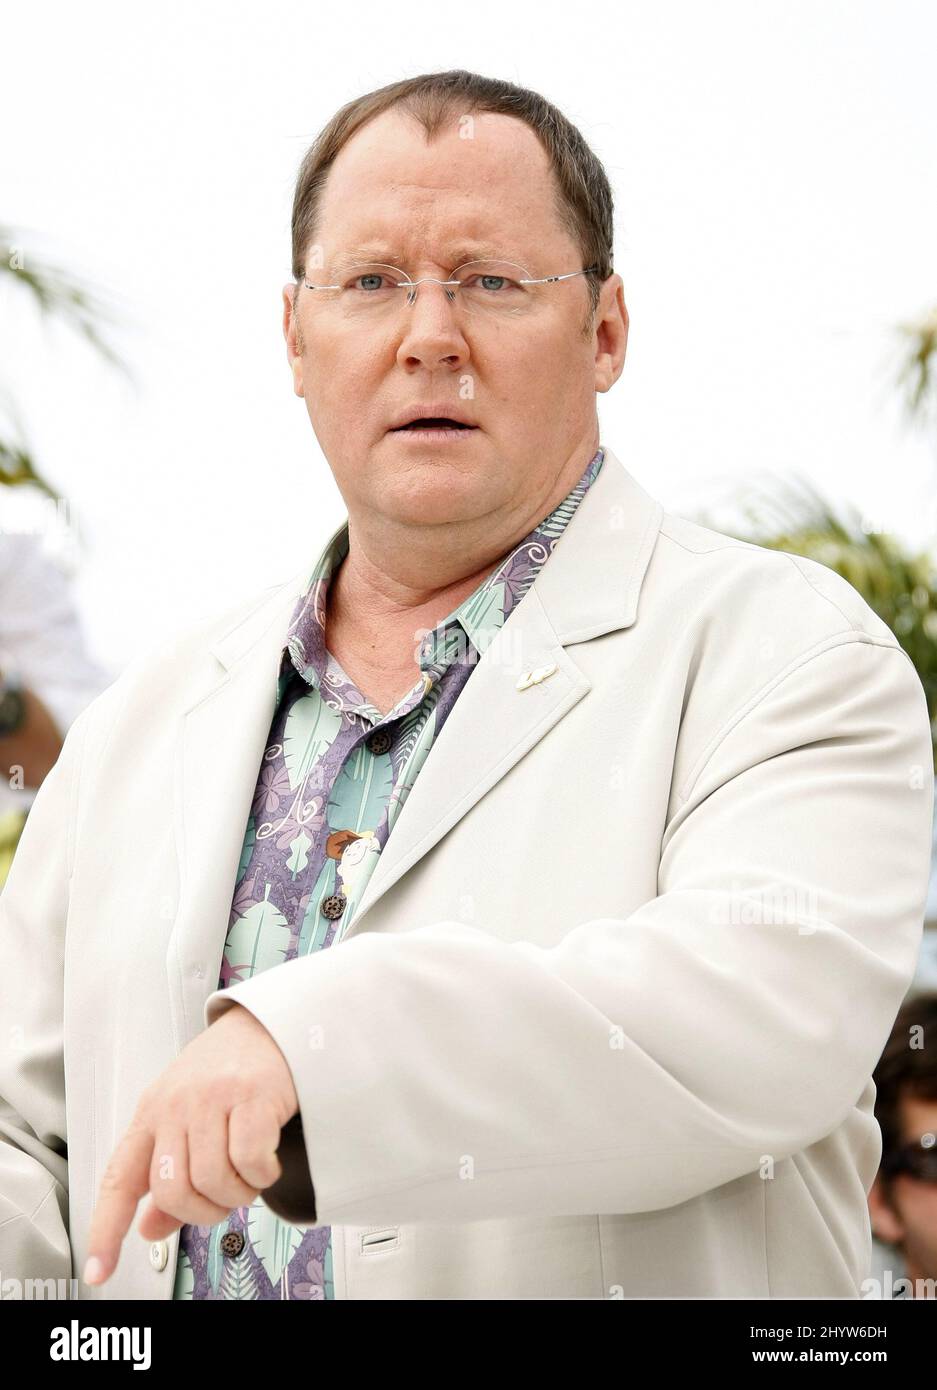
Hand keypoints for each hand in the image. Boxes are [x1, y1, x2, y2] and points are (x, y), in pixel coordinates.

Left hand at [83, 1003, 299, 1285]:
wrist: (268, 1024)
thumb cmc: (226, 1074)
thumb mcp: (185, 1119)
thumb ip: (167, 1177)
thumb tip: (149, 1229)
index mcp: (151, 1115)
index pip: (119, 1180)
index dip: (105, 1230)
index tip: (97, 1271)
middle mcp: (175, 1105)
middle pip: (174, 1191)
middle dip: (205, 1211)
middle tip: (226, 1199)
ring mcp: (212, 1098)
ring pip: (213, 1180)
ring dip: (239, 1194)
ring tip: (250, 1177)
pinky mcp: (252, 1094)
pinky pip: (251, 1160)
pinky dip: (263, 1174)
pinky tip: (268, 1161)